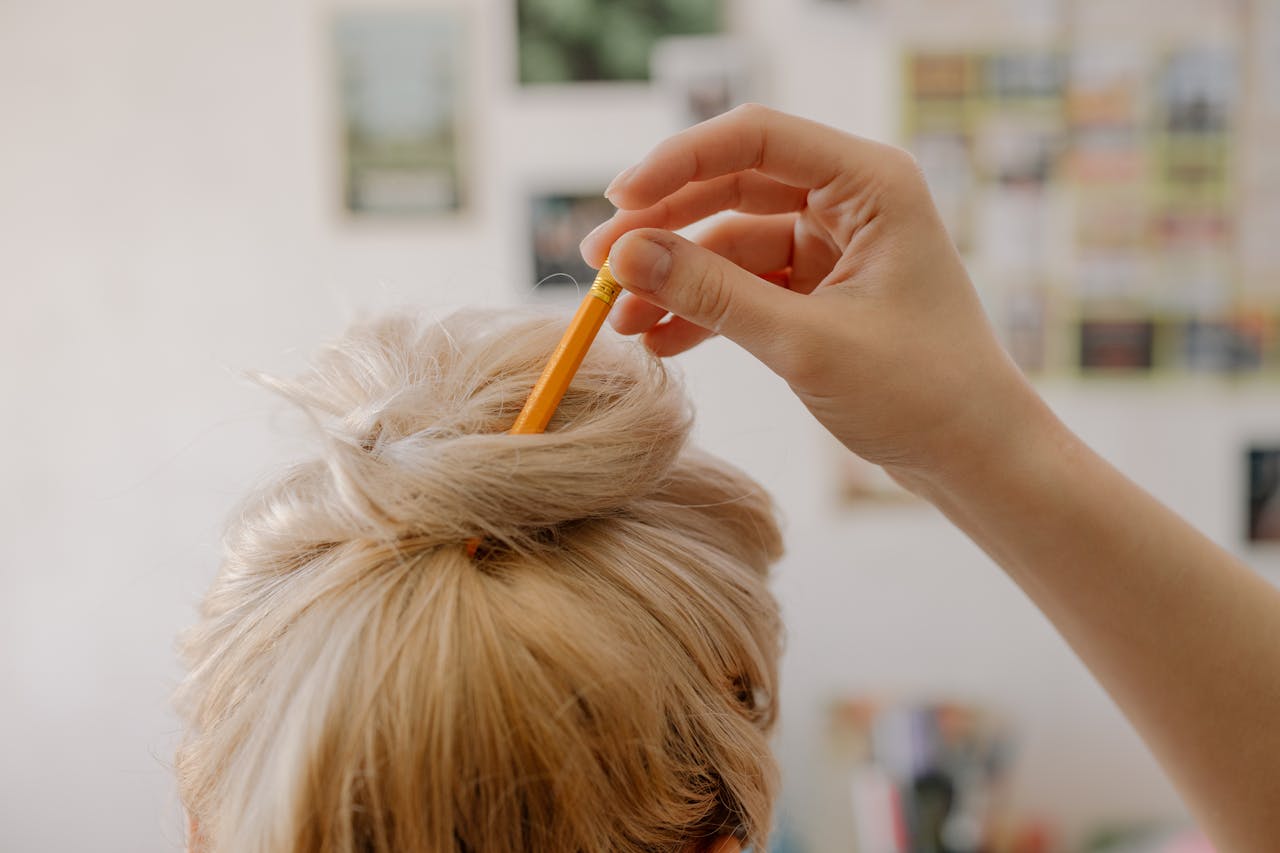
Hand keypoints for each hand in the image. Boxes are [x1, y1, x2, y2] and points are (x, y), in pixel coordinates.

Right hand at [580, 104, 1043, 487]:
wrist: (976, 458)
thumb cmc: (922, 393)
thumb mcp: (806, 342)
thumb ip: (713, 295)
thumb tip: (624, 256)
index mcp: (869, 183)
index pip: (754, 140)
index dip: (676, 164)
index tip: (617, 206)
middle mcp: (851, 202)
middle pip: (731, 189)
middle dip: (663, 229)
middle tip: (596, 267)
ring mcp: (833, 248)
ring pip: (730, 245)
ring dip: (675, 281)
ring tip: (619, 322)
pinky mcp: (820, 292)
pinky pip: (745, 286)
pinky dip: (703, 311)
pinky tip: (660, 341)